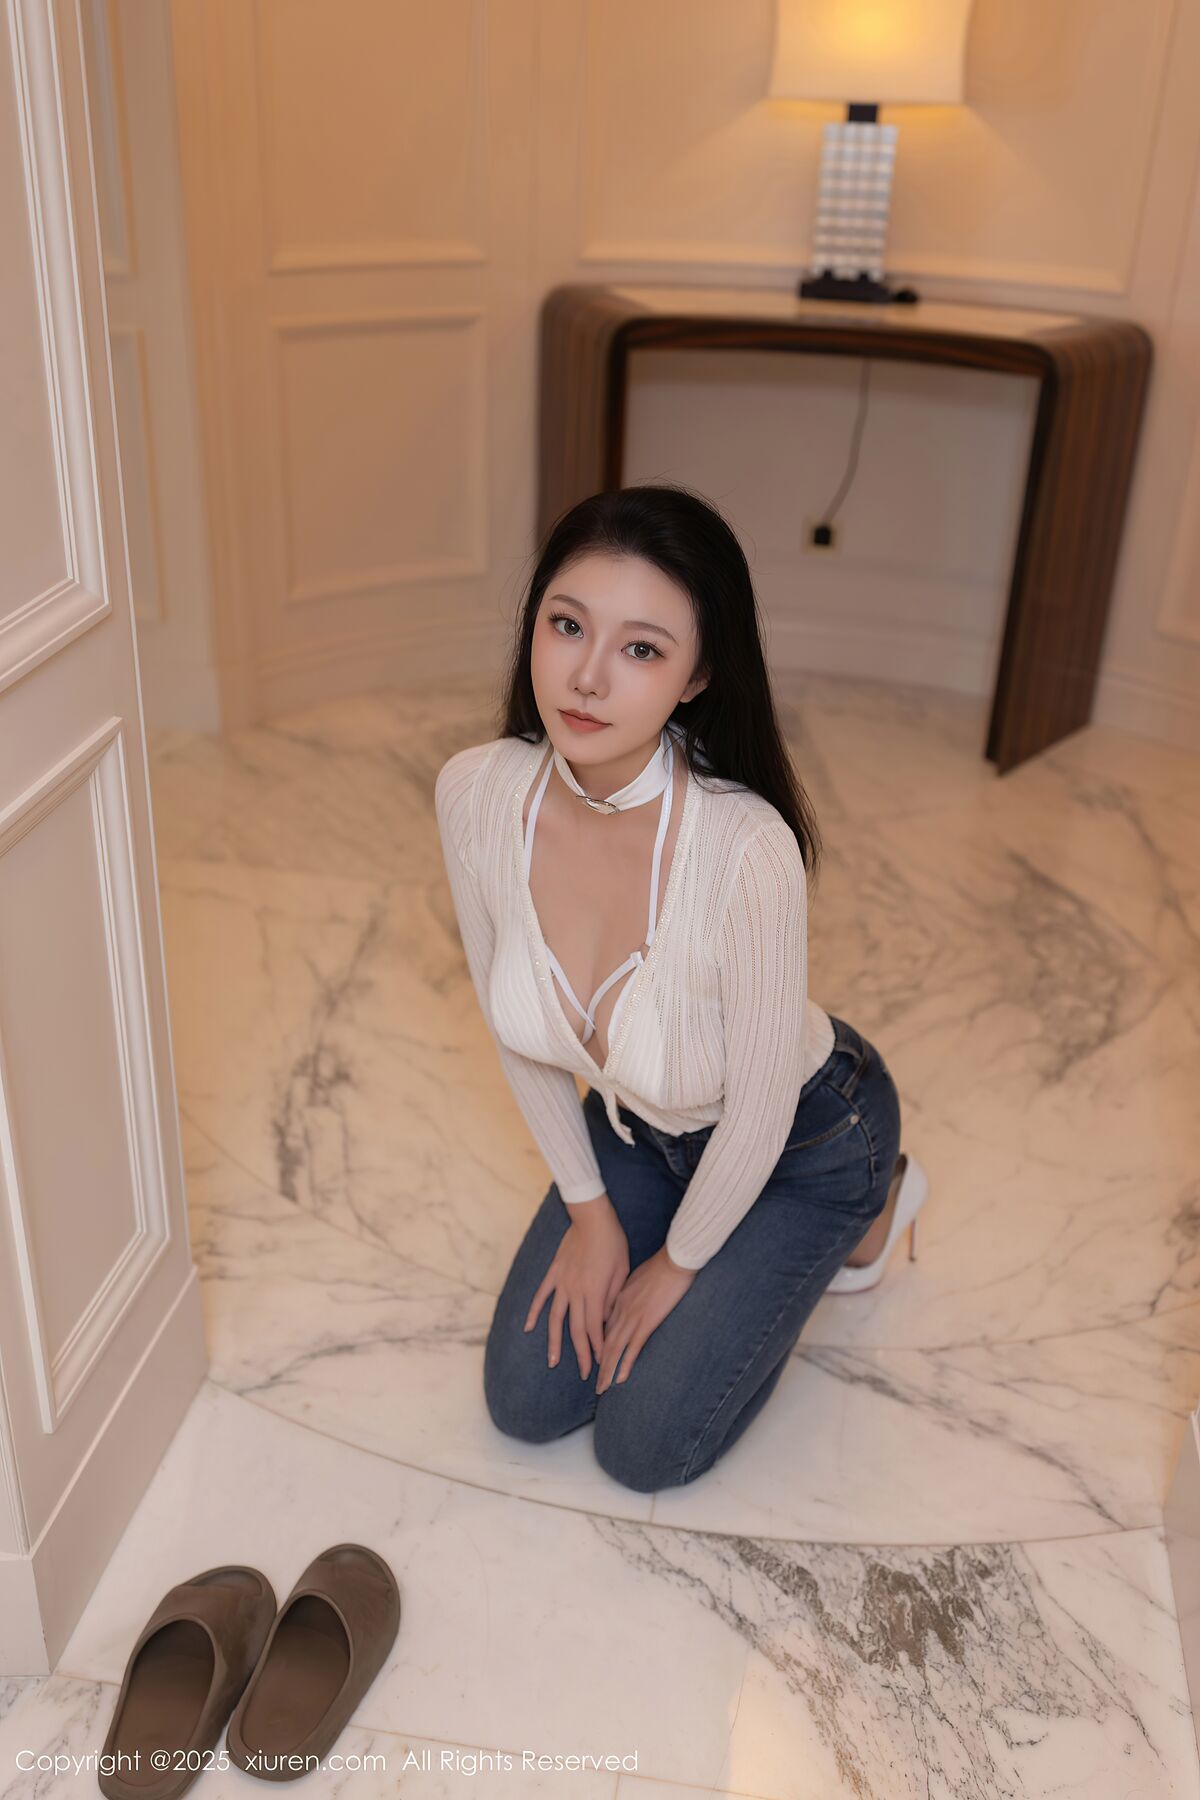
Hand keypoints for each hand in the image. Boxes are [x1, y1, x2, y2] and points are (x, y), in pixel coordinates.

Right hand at [524, 1199, 628, 1380]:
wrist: (593, 1218)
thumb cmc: (613, 1243)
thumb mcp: (621, 1271)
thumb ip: (612, 1298)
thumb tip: (607, 1321)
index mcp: (596, 1292)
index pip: (596, 1328)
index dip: (598, 1348)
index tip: (601, 1364)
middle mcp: (576, 1292)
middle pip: (577, 1329)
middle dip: (581, 1354)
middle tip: (584, 1374)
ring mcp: (562, 1283)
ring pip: (556, 1319)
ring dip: (554, 1342)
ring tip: (552, 1362)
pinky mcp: (554, 1273)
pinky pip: (542, 1296)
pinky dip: (534, 1312)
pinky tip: (528, 1328)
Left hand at [595, 1245, 696, 1393]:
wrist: (673, 1260)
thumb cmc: (660, 1266)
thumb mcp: (637, 1278)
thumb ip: (629, 1293)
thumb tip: (628, 1304)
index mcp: (618, 1300)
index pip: (605, 1329)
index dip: (600, 1348)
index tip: (597, 1362)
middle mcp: (620, 1310)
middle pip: (605, 1343)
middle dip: (600, 1366)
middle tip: (595, 1384)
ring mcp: (632, 1317)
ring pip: (615, 1349)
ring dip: (607, 1371)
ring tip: (602, 1388)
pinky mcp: (646, 1322)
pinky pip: (632, 1348)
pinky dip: (624, 1365)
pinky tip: (620, 1379)